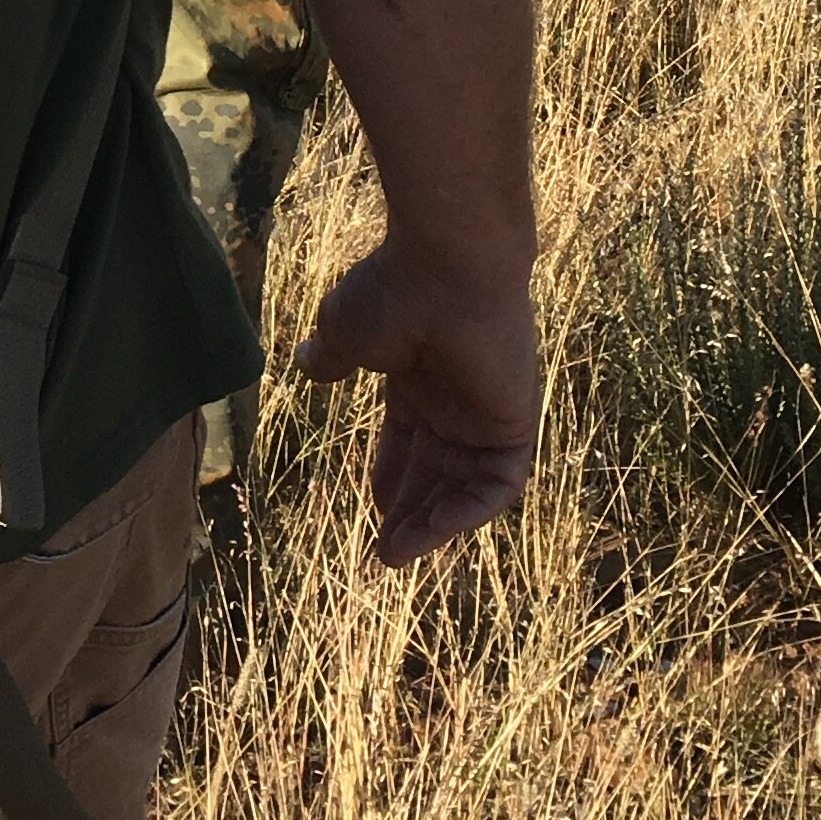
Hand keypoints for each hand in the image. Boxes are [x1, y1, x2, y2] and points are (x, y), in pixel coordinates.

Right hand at [293, 235, 539, 567]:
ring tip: (398, 554)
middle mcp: (458, 396)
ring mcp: (488, 409)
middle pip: (437, 468)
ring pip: (466, 484)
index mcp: (420, 374)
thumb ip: (330, 357)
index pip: (409, 437)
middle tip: (384, 554)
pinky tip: (437, 531)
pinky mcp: (515, 420)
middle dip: (410, 511)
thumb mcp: (344, 330)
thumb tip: (304, 361)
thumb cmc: (392, 291)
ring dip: (436, 522)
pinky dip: (472, 511)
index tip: (374, 506)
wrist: (446, 265)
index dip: (391, 474)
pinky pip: (501, 482)